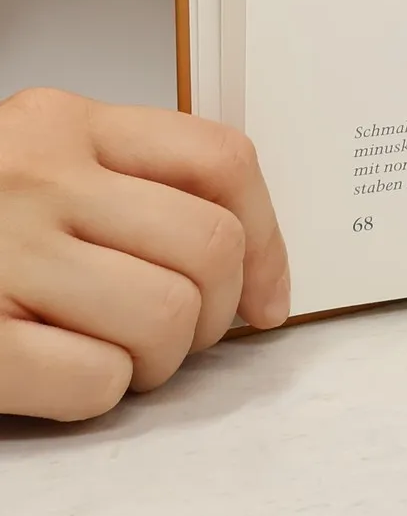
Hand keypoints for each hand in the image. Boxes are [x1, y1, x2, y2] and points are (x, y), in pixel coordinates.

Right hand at [0, 88, 289, 420]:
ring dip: (161, 359)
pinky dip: (101, 393)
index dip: (269, 236)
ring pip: (166, 317)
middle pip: (207, 247)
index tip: (270, 292)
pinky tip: (67, 374)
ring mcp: (0, 256)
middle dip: (217, 311)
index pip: (220, 159)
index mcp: (63, 122)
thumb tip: (248, 252)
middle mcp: (36, 177)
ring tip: (122, 354)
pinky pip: (95, 380)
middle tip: (185, 332)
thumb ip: (126, 180)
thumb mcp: (38, 161)